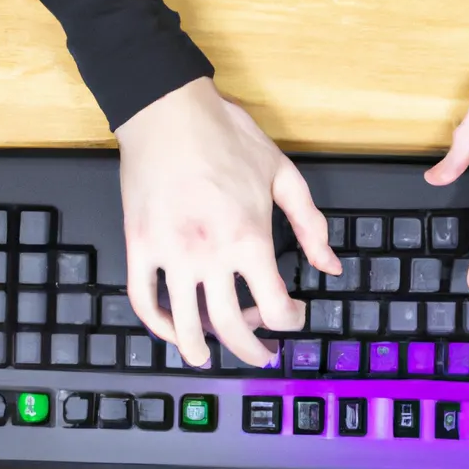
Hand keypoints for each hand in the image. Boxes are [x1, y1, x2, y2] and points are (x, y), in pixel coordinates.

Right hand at [115, 77, 340, 366]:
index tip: (293, 318)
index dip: (291, 322)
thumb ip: (311, 225)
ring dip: (201, 350)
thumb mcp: (283, 176)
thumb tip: (330, 265)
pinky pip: (143, 300)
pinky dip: (158, 324)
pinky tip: (172, 329)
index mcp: (249, 239)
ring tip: (209, 358)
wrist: (168, 110)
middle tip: (260, 354)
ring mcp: (170, 254)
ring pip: (185, 324)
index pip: (275, 308)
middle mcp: (210, 254)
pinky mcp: (139, 246)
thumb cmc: (225, 136)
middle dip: (251, 350)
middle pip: (232, 327)